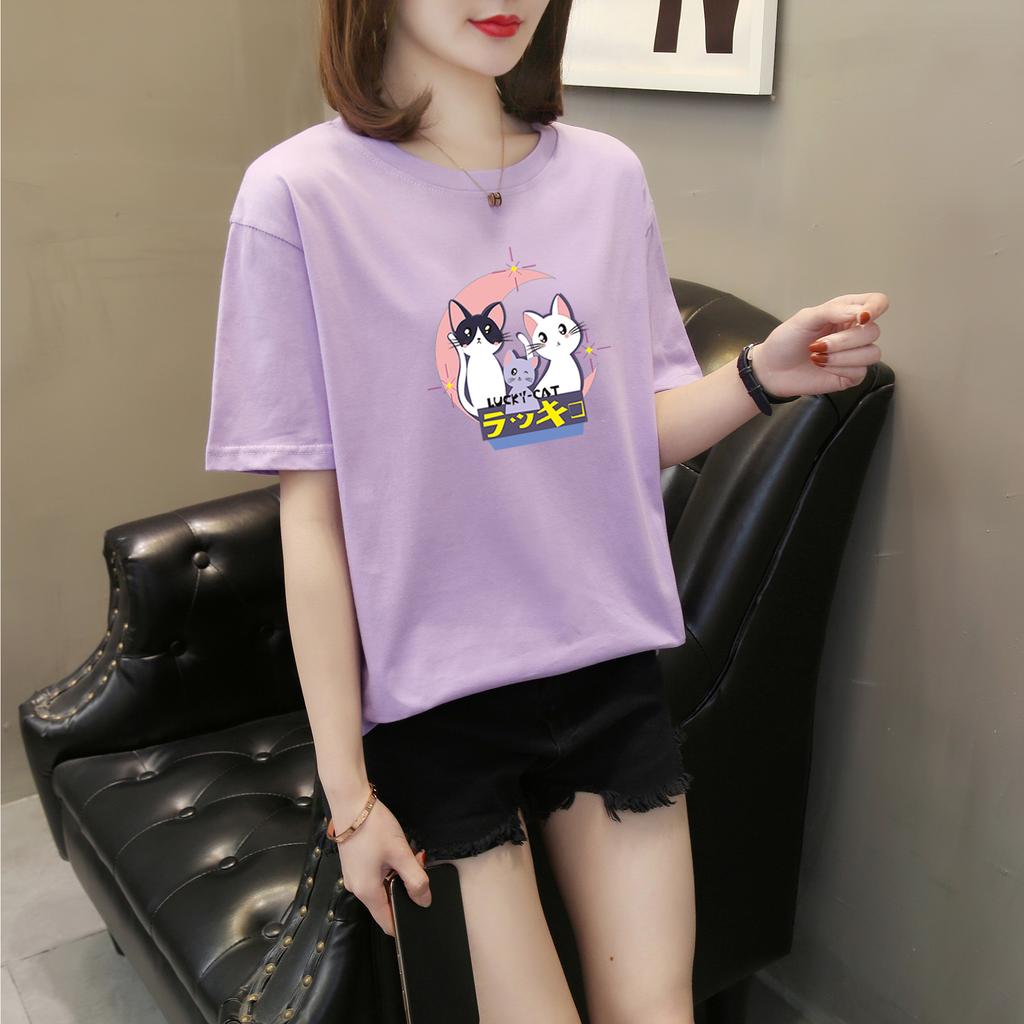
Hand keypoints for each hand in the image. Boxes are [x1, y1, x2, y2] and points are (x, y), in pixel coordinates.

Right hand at [330, 794, 431, 937]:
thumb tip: (424, 901)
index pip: (387, 922)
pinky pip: (375, 876)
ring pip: (382, 887)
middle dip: (405, 889)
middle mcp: (357, 889)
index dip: (404, 922)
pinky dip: (389, 868)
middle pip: (387, 902)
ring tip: (407, 853)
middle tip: (416, 864)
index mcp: (367, 892)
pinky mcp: (354, 865)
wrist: (350, 803)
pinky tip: (395, 850)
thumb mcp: (401, 853)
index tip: (419, 911)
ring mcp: (354, 876)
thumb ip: (416, 880)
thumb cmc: (374, 827)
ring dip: (398, 875)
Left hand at [750, 292, 889, 398]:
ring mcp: (855, 355)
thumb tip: (862, 312)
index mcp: (846, 311)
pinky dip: (839, 369)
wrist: (771, 369)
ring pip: (872, 353)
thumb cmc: (786, 340)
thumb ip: (833, 311)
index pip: (877, 302)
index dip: (876, 307)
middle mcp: (854, 331)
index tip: (861, 317)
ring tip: (817, 356)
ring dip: (842, 356)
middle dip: (844, 340)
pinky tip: (822, 367)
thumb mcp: (805, 318)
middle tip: (818, 344)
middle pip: (873, 331)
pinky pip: (861, 371)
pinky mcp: (852, 375)